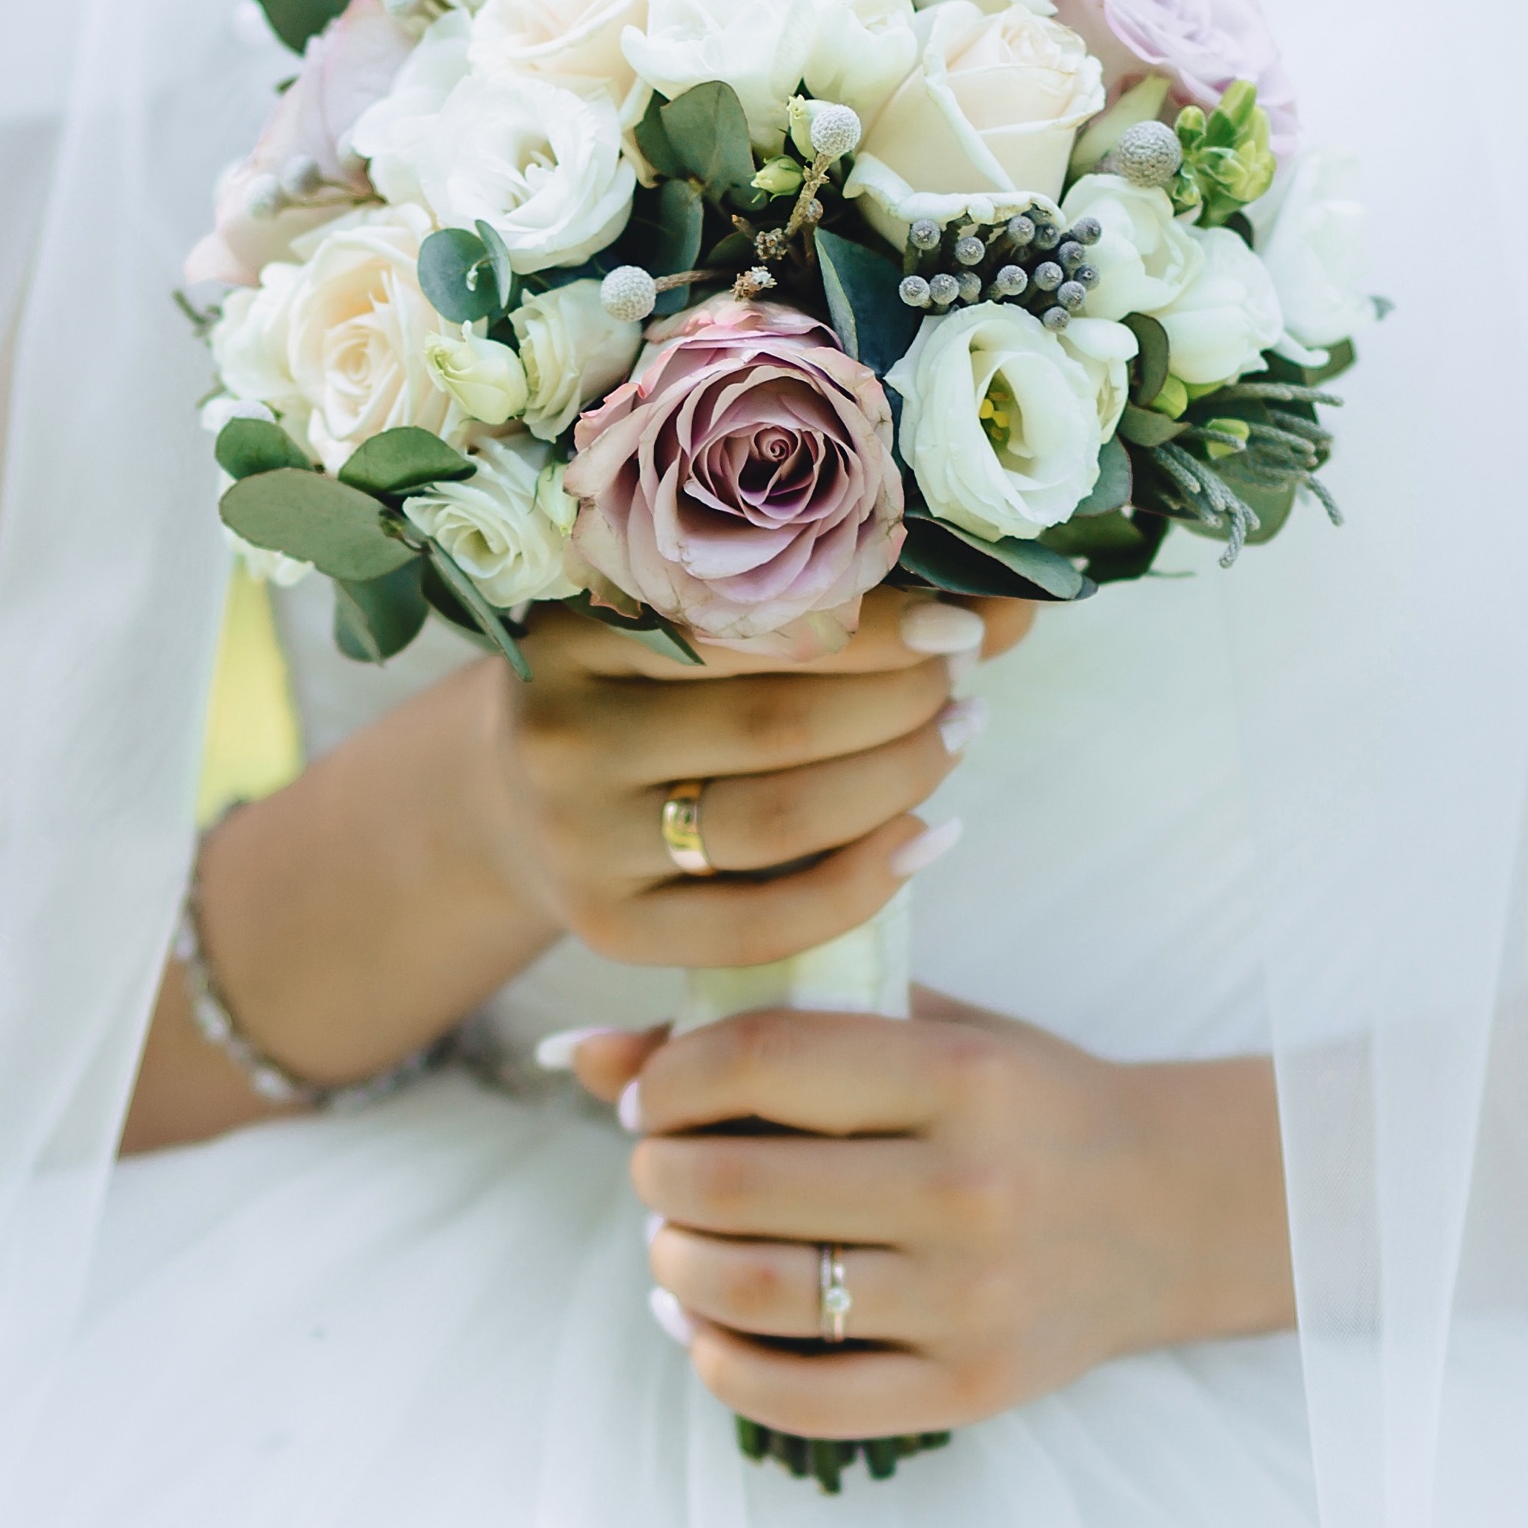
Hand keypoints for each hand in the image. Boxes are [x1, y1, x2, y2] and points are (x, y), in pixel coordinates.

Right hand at [476, 593, 1030, 975]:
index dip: (878, 624)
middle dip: (902, 704)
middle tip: (962, 688)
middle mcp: (559, 729)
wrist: (516, 793)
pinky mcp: (606, 926)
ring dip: (900, 780)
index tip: (960, 623)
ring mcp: (575, 836)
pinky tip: (929, 839)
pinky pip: (765, 920)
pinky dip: (867, 881)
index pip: (757, 618)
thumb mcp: (696, 618)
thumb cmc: (641, 681)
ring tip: (955, 740)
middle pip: (781, 722)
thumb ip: (836, 601)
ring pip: (783, 818)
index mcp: (576, 622)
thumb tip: (1012, 602)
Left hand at [564, 995, 1291, 1440]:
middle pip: (736, 1185)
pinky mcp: (968, 1390)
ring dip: (674, 1263)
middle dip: (658, 1174)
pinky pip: (796, 1396)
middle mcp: (971, 1187)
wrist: (1172, 1210)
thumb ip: (771, 1028)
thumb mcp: (926, 1033)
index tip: (653, 1098)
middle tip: (657, 1169)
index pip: (762, 1060)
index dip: (671, 1078)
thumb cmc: (1024, 1103)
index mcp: (963, 1075)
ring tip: (675, 1241)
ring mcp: (972, 1299)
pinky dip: (716, 1360)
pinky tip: (701, 1322)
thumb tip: (581, 1052)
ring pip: (751, 1293)